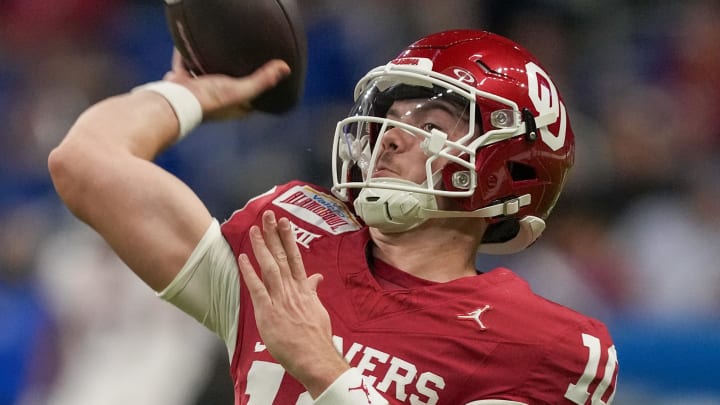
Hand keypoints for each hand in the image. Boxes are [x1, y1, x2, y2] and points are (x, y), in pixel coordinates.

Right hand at [163, 49, 289, 120]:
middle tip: (245, 59)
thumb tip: (285, 68)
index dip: (261, 89)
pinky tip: (190, 44)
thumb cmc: (208, 101)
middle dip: (236, 75)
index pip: (252, 99)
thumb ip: (261, 80)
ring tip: (220, 51)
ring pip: (208, 75)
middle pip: (230, 86)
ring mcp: (197, 92)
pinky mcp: (181, 82)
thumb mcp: (240, 90)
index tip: (269, 76)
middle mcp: (217, 101)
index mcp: (233, 108)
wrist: (173, 102)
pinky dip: (187, 56)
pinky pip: (185, 65)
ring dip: (212, 66)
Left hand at [237, 210, 349, 397]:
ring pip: (270, 267)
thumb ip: (312, 291)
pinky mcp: (268, 313)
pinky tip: (243, 259)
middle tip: (268, 215)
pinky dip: (250, 273)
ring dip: (261, 247)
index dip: (288, 239)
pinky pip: (257, 289)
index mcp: (304, 289)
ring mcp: (280, 300)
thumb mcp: (318, 310)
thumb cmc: (316, 337)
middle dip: (274, 234)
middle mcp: (292, 290)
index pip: (295, 258)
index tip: (284, 222)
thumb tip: (316, 278)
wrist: (315, 357)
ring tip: (254, 229)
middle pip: (281, 257)